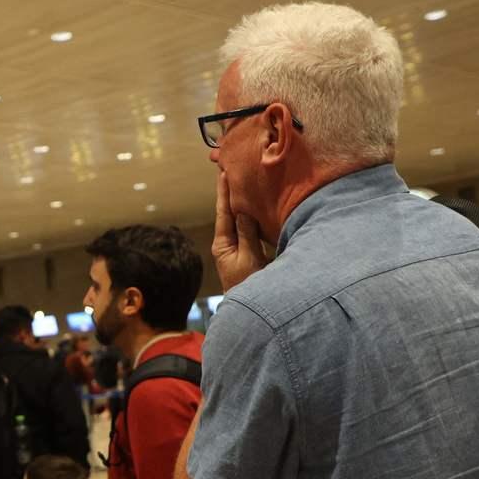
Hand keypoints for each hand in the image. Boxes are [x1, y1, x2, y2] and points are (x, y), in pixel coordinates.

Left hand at [212, 172, 269, 291]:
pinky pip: (249, 228)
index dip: (224, 192)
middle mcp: (227, 243)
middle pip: (229, 212)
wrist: (250, 309)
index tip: (223, 172)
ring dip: (241, 201)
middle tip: (230, 169)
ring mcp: (236, 247)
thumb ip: (247, 234)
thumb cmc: (248, 285)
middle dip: (230, 192)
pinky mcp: (247, 251)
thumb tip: (244, 210)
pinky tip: (256, 205)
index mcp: (223, 243)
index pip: (223, 212)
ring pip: (239, 219)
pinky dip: (252, 214)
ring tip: (243, 181)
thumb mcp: (249, 258)